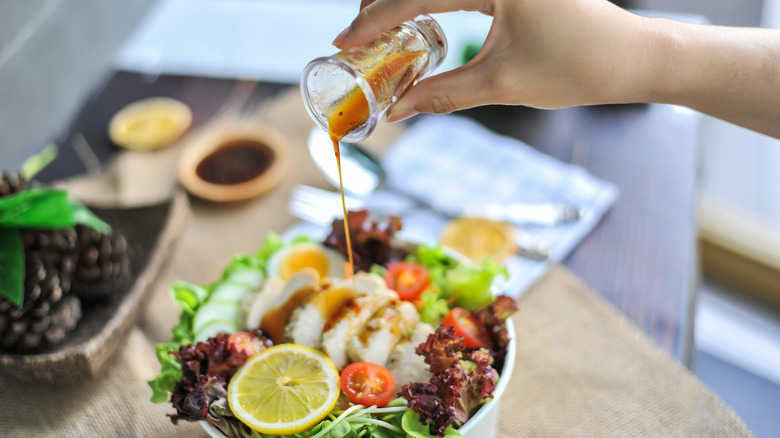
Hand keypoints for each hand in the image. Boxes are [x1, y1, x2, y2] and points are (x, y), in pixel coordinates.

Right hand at [334, 0, 653, 120]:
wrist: (631, 57)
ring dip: (402, 2)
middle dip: (380, 6)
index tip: (342, 42)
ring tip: (377, 35)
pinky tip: (413, 22)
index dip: (372, 21)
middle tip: (355, 40)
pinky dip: (429, 1)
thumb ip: (442, 94)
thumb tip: (396, 111)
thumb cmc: (577, 68)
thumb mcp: (502, 84)